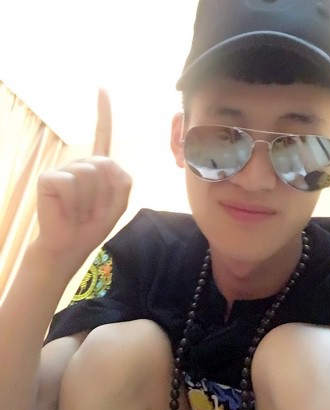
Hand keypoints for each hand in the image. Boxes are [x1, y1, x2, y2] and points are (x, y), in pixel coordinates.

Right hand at [35, 89, 131, 260]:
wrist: (72, 243)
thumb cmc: (93, 222)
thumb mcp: (119, 202)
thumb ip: (121, 179)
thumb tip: (105, 160)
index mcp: (98, 167)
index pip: (102, 135)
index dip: (103, 112)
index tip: (102, 88)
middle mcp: (81, 163)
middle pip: (106, 164)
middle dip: (105, 193)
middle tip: (92, 208)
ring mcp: (64, 169)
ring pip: (90, 174)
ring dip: (90, 200)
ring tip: (80, 210)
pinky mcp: (49, 178)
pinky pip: (70, 183)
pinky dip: (73, 202)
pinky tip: (66, 209)